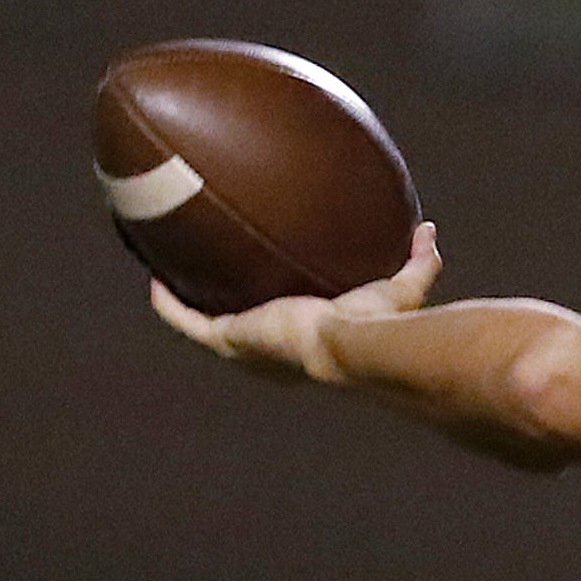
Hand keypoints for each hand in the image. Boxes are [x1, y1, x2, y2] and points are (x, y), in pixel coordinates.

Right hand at [150, 222, 443, 379]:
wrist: (351, 345)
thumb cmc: (379, 328)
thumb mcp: (401, 288)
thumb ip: (418, 262)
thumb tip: (428, 230)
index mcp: (307, 342)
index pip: (287, 327)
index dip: (275, 313)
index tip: (267, 290)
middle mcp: (272, 351)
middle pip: (243, 331)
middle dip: (226, 310)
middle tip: (212, 278)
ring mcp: (247, 348)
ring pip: (207, 327)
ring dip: (187, 305)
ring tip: (169, 276)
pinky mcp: (229, 340)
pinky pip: (187, 322)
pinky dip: (169, 306)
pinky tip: (153, 282)